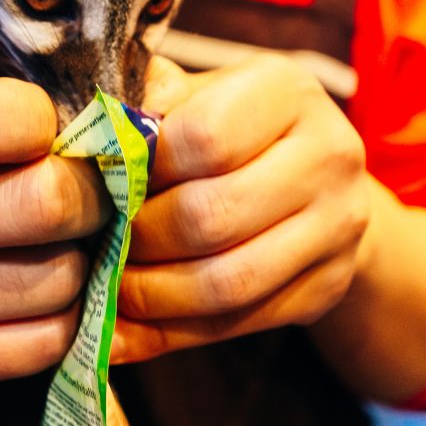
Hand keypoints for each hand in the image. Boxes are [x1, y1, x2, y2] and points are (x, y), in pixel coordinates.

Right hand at [0, 74, 107, 390]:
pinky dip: (69, 312)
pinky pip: (51, 340)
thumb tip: (121, 134)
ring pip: (60, 277)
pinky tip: (43, 288)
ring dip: (81, 255)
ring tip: (56, 241)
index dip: (30, 118)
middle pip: (42, 204)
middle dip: (88, 191)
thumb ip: (7, 112)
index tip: (42, 127)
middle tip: (84, 189)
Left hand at [112, 55, 373, 362]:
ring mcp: (339, 227)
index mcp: (288, 91)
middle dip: (138, 239)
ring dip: (150, 296)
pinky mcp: (329, 287)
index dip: (139, 168)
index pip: (202, 138)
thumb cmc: (232, 126)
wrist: (315, 178)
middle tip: (94, 245)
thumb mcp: (198, 95)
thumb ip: (148, 104)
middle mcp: (329, 155)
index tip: (100, 183)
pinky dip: (168, 334)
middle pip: (211, 216)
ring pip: (225, 283)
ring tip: (104, 289)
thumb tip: (87, 137)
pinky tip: (123, 331)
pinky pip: (237, 324)